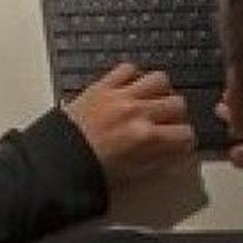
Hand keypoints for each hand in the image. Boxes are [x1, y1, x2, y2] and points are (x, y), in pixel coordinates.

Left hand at [63, 63, 194, 187]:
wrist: (57, 157)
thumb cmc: (90, 167)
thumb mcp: (132, 173)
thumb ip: (160, 161)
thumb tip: (178, 154)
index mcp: (146, 137)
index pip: (185, 133)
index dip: (185, 140)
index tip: (180, 142)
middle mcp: (137, 112)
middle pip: (177, 103)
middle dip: (176, 116)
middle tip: (166, 123)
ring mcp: (120, 95)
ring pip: (159, 79)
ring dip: (160, 91)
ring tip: (151, 101)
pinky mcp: (102, 85)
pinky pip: (127, 68)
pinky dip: (132, 76)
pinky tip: (130, 89)